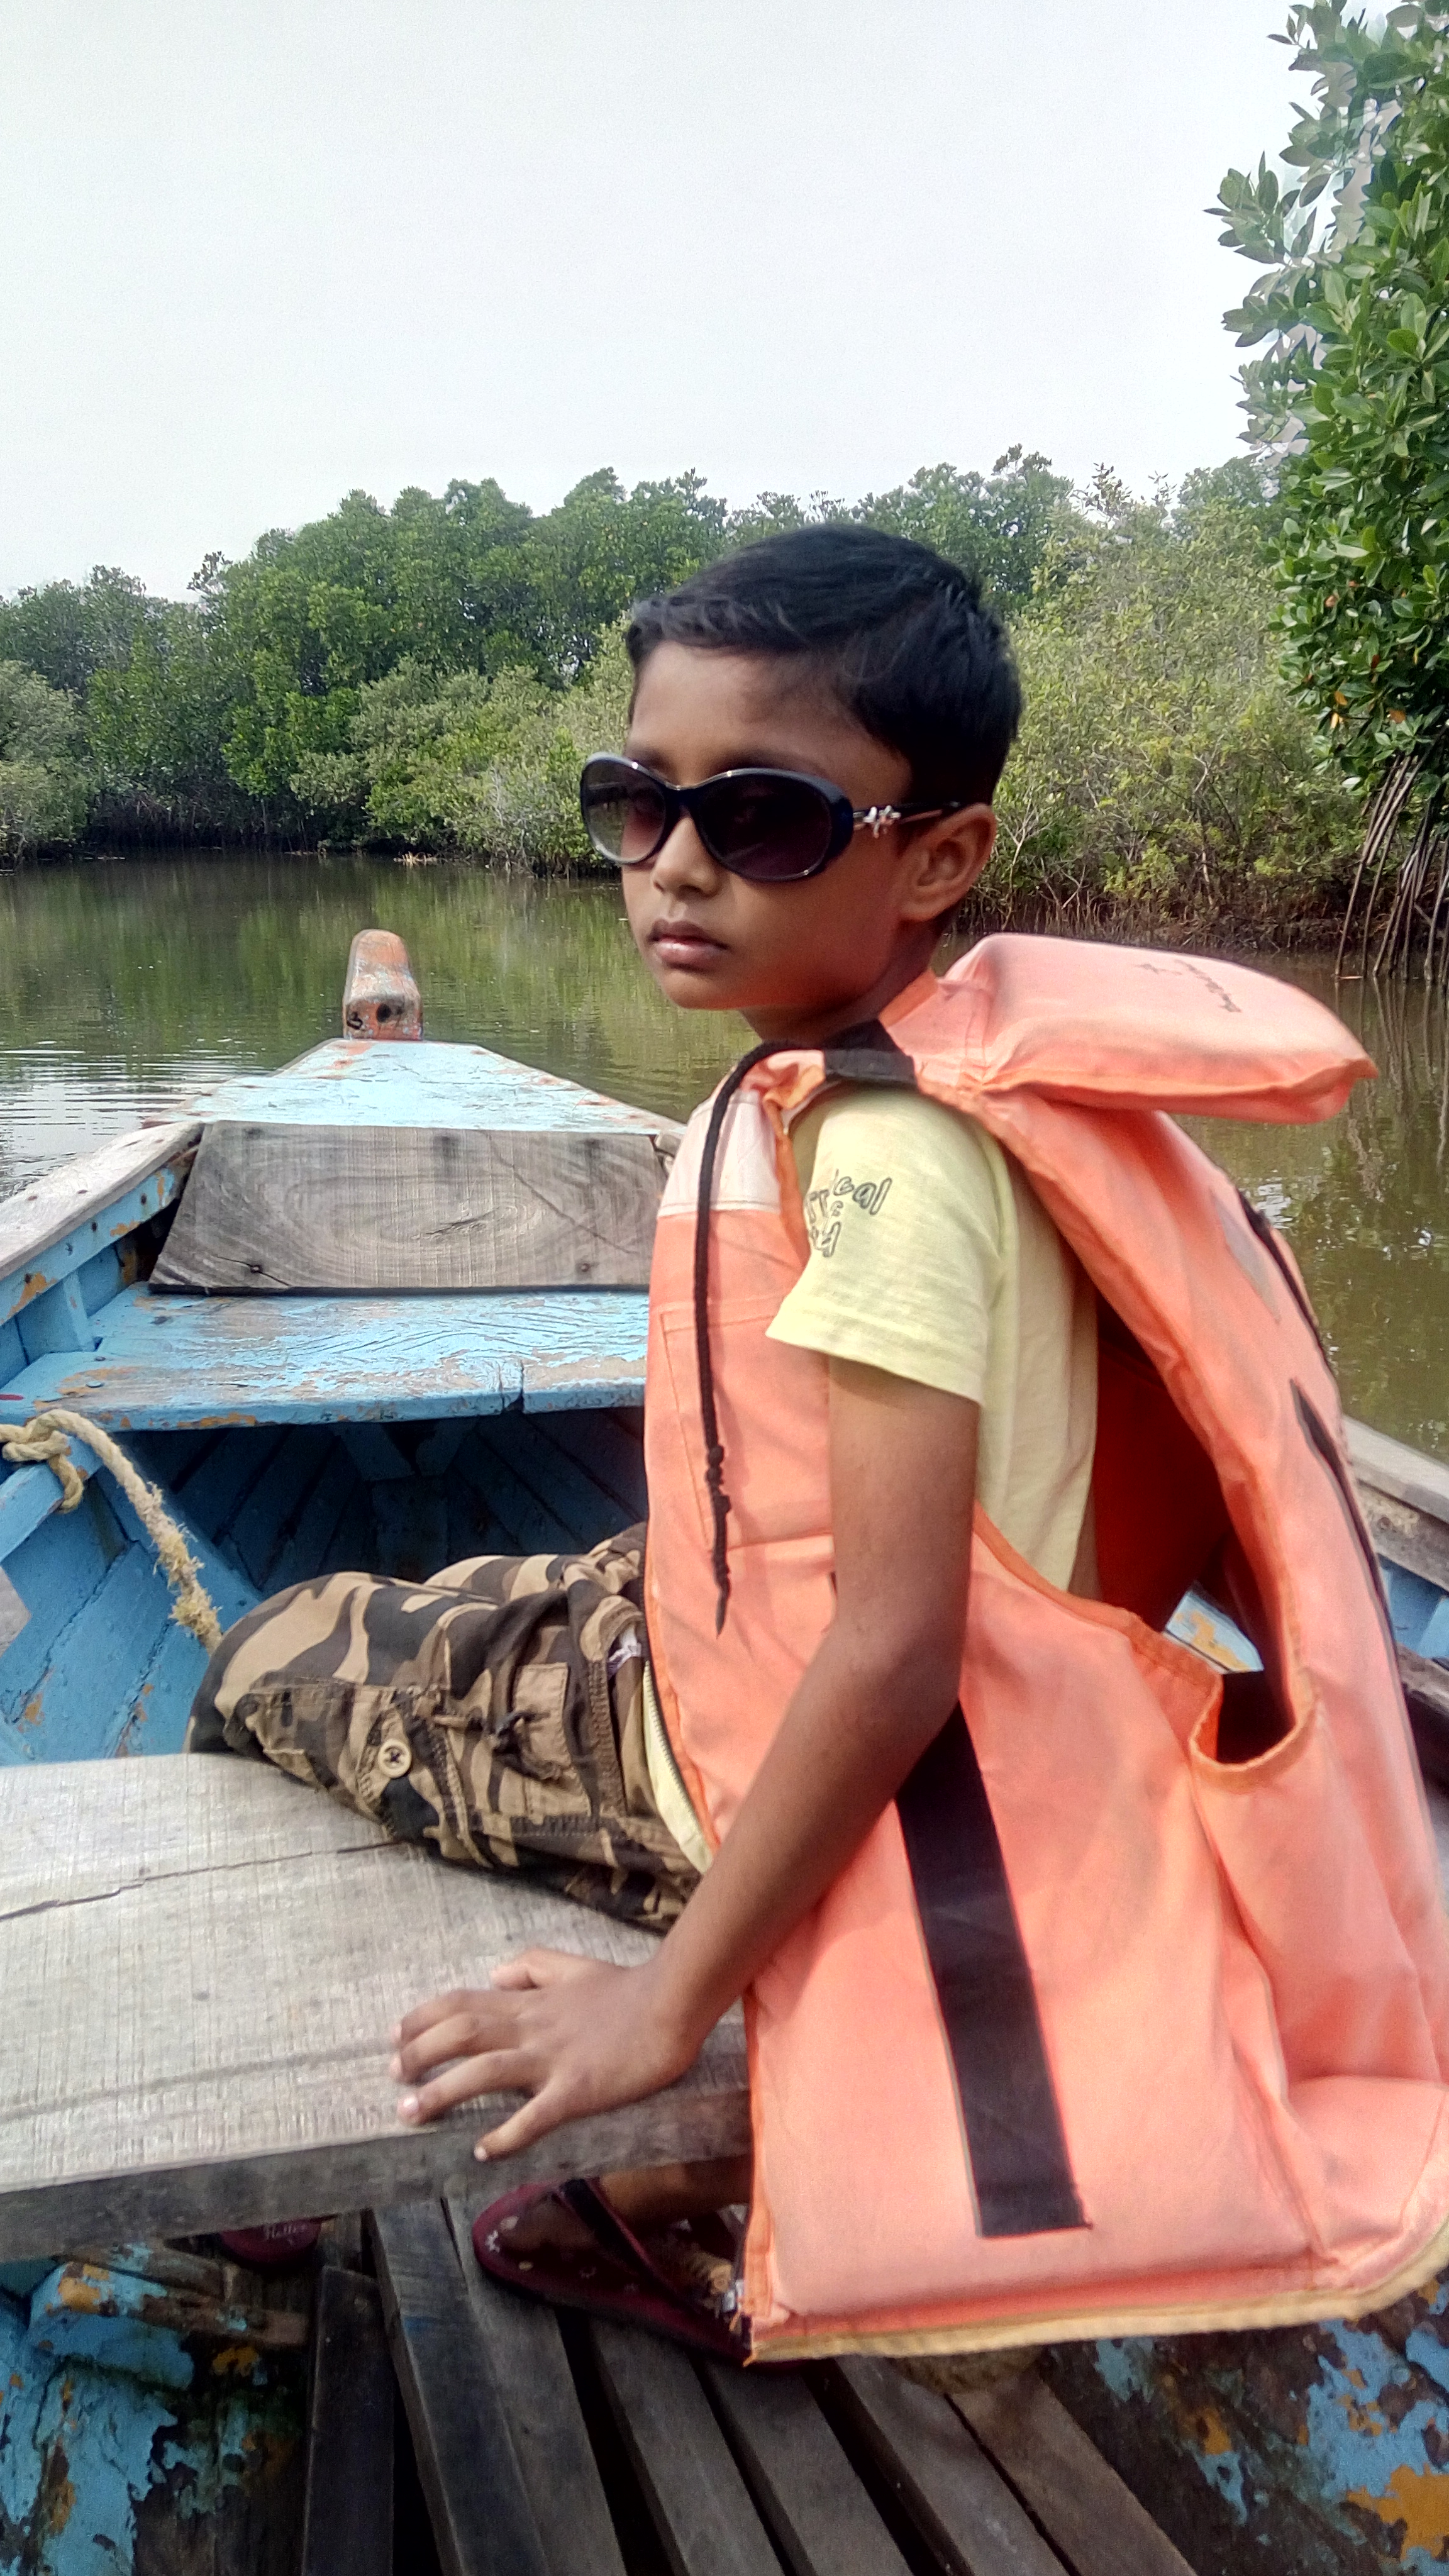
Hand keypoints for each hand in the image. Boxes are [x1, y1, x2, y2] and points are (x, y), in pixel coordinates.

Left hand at [388, 1948, 699, 2159]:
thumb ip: (532, 1966)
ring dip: (442, 2093)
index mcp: (529, 2002)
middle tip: (392, 2077)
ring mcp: (553, 2060)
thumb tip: (493, 1975)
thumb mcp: (573, 1965)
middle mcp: (531, 2028)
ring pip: (485, 2073)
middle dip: (419, 2055)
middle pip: (461, 2035)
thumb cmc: (625, 1988)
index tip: (395, 2036)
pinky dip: (507, 2134)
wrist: (671, 2004)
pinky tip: (483, 2150)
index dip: (423, 2018)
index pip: (462, 2003)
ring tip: (409, 2113)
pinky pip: (536, 2115)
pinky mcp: (578, 2089)